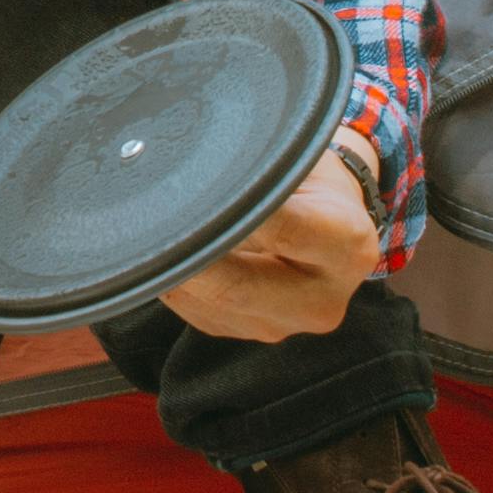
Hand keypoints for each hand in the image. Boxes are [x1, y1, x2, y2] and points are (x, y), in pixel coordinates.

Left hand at [160, 138, 383, 343]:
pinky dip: (177, 282)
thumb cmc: (313, 178)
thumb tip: (191, 179)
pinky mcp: (252, 334)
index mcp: (346, 244)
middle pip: (234, 286)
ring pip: (206, 303)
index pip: (279, 228)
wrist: (335, 218)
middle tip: (146, 216)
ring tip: (157, 227)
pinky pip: (196, 312)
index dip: (229, 209)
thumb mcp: (299, 158)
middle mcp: (324, 299)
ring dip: (173, 268)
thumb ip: (257, 171)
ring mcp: (287, 326)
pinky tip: (174, 251)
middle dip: (184, 250)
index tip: (186, 187)